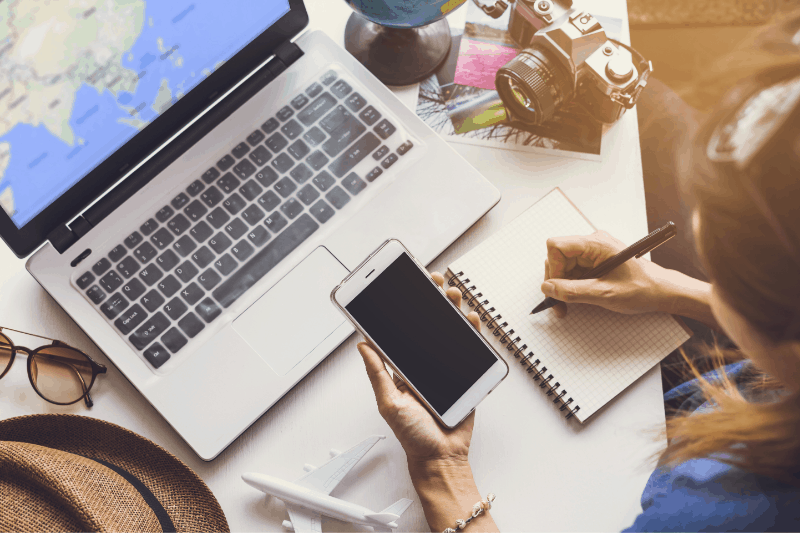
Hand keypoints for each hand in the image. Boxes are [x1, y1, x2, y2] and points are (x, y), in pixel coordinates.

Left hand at [357, 272, 481, 468]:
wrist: (442, 458)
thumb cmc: (414, 436)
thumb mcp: (389, 403)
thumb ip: (378, 374)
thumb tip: (362, 346)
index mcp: (402, 368)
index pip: (402, 331)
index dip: (403, 308)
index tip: (403, 287)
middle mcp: (422, 364)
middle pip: (428, 324)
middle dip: (432, 300)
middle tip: (434, 282)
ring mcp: (445, 368)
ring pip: (449, 331)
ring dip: (452, 309)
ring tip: (452, 294)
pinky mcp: (465, 375)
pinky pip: (470, 348)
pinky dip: (472, 331)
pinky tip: (470, 319)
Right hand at [542, 230, 671, 317]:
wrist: (661, 291)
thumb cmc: (642, 288)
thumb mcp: (605, 294)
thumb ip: (573, 291)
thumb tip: (548, 288)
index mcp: (596, 244)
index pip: (557, 246)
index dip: (553, 268)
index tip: (557, 287)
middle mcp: (592, 244)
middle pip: (557, 257)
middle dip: (555, 281)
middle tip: (559, 303)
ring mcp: (592, 253)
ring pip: (563, 266)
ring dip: (562, 286)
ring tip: (568, 305)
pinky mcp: (594, 262)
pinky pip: (573, 271)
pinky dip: (570, 286)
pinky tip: (577, 299)